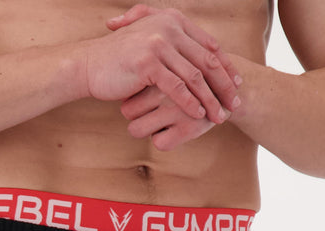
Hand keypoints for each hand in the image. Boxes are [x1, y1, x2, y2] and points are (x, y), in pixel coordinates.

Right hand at [78, 4, 237, 125]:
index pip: (208, 45)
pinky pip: (176, 87)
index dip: (225, 67)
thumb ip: (174, 44)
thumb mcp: (151, 43)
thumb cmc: (120, 60)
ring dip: (209, 99)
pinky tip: (198, 116)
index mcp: (173, 20)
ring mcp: (158, 44)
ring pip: (194, 76)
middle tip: (234, 104)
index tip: (235, 85)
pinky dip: (190, 103)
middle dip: (223, 85)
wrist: (89, 66)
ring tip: (219, 117)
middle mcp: (168, 27)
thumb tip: (198, 57)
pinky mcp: (148, 63)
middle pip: (206, 60)